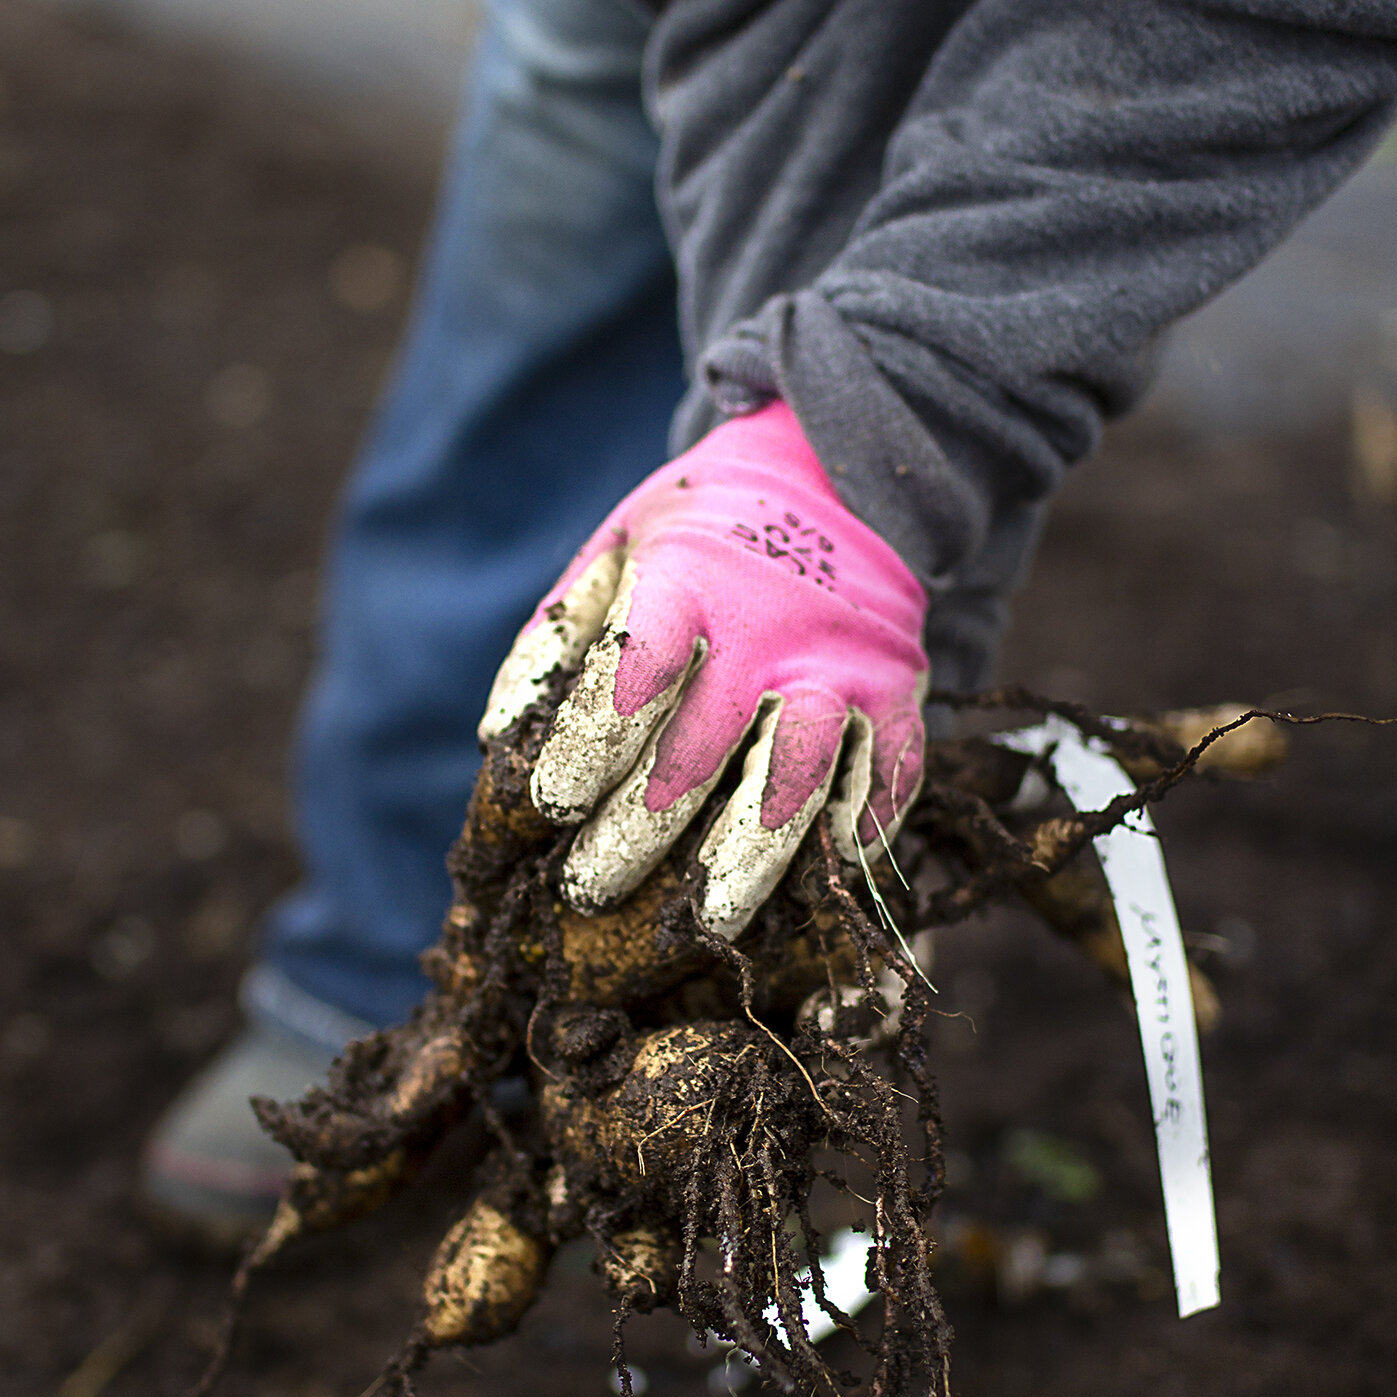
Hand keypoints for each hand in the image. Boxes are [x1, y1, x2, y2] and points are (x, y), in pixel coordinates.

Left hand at [480, 401, 928, 937]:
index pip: (640, 669)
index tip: (551, 805)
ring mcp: (844, 664)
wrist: (841, 476)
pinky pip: (889, 775)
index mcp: (694, 578)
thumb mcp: (618, 547)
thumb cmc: (702, 531)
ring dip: (749, 855)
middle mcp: (774, 626)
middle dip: (640, 828)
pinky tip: (815, 884)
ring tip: (706, 921)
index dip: (593, 742)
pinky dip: (857, 833)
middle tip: (589, 889)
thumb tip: (497, 736)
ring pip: (798, 773)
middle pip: (704, 745)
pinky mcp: (900, 693)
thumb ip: (558, 634)